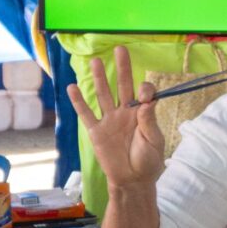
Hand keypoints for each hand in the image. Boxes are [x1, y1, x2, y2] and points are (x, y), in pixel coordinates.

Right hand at [67, 46, 165, 187]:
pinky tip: (72, 87)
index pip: (143, 92)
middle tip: (120, 49)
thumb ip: (149, 121)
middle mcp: (125, 112)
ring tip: (95, 61)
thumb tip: (146, 102)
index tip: (145, 95)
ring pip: (103, 94)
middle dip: (122, 68)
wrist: (133, 179)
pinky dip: (79, 101)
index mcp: (142, 113)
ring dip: (99, 78)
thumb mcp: (154, 141)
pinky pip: (86, 114)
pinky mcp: (96, 131)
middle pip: (123, 85)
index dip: (145, 89)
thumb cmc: (148, 160)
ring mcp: (110, 120)